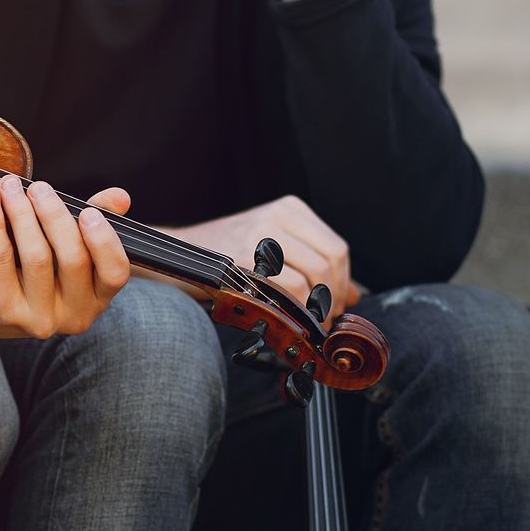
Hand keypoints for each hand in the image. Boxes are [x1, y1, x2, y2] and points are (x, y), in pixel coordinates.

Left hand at [0, 176, 130, 340]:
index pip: (115, 272)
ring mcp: (38, 317)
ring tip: (11, 187)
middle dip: (55, 215)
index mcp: (97, 298)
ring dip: (22, 213)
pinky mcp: (3, 310)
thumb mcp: (71, 250)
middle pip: (73, 259)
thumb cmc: (38, 273)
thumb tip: (120, 196)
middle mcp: (73, 314)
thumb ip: (97, 221)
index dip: (104, 241)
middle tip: (39, 188)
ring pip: (36, 257)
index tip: (88, 212)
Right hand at [167, 195, 354, 313]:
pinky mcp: (247, 259)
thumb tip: (352, 295)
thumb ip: (312, 265)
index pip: (337, 249)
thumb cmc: (226, 255)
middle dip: (332, 298)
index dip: (342, 283)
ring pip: (316, 276)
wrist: (177, 254)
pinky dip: (298, 311)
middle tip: (322, 318)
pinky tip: (288, 319)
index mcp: (289, 209)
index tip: (333, 304)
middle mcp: (278, 217)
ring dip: (317, 308)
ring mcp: (262, 236)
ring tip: (305, 321)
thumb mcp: (272, 248)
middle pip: (331, 262)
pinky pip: (291, 288)